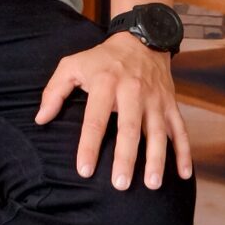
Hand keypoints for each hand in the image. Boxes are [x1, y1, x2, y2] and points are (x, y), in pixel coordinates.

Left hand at [33, 31, 192, 189]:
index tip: (84, 170)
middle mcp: (133, 92)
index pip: (95, 119)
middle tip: (120, 184)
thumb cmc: (102, 59)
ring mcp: (155, 99)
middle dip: (126, 157)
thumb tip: (40, 119)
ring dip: (157, 159)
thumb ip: (54, 91)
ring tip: (152, 184)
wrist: (142, 39)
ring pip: (158, 132)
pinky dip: (184, 152)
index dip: (89, 145)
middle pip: (129, 128)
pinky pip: (180, 130)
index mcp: (106, 83)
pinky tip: (184, 174)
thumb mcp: (72, 65)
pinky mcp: (171, 104)